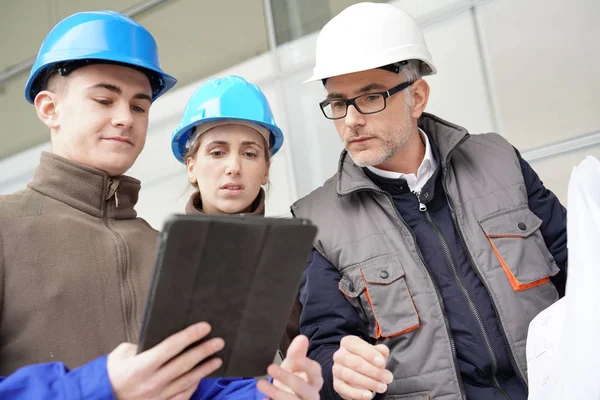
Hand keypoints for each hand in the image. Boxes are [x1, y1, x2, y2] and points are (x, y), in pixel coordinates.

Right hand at [107, 322, 223, 399]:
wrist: (99, 398)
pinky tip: (201, 378)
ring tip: (217, 358)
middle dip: (204, 350)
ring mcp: (157, 397)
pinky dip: (193, 386)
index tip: (205, 327)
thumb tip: (163, 339)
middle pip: (185, 363)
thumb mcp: (122, 354)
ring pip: (187, 380)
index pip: (172, 346)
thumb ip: (143, 345)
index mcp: (141, 366)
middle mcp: (151, 382)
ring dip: (204, 369)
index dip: (190, 335)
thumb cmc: (111, 374)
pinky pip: (182, 396)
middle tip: (219, 341)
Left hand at [257, 335, 322, 399]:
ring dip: (276, 392)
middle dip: (286, 378)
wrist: (288, 395)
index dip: (306, 365)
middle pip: (303, 387)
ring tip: (260, 384)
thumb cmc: (293, 378)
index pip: (315, 371)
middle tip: (270, 368)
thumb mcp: (293, 364)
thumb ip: (297, 352)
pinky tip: (265, 399)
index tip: (294, 359)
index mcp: (314, 379)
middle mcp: (311, 393)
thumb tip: (302, 338)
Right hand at [332, 336, 393, 399]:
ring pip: (350, 376)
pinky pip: (344, 389)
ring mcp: (336, 370)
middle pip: (355, 362)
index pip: (356, 345)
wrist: (355, 370)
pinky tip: (368, 395)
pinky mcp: (336, 384)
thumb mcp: (375, 352)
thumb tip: (382, 353)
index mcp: (348, 342)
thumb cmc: (367, 359)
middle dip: (373, 371)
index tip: (382, 363)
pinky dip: (357, 394)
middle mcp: (339, 355)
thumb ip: (380, 350)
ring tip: (382, 387)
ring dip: (368, 383)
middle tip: (387, 378)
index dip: (369, 354)